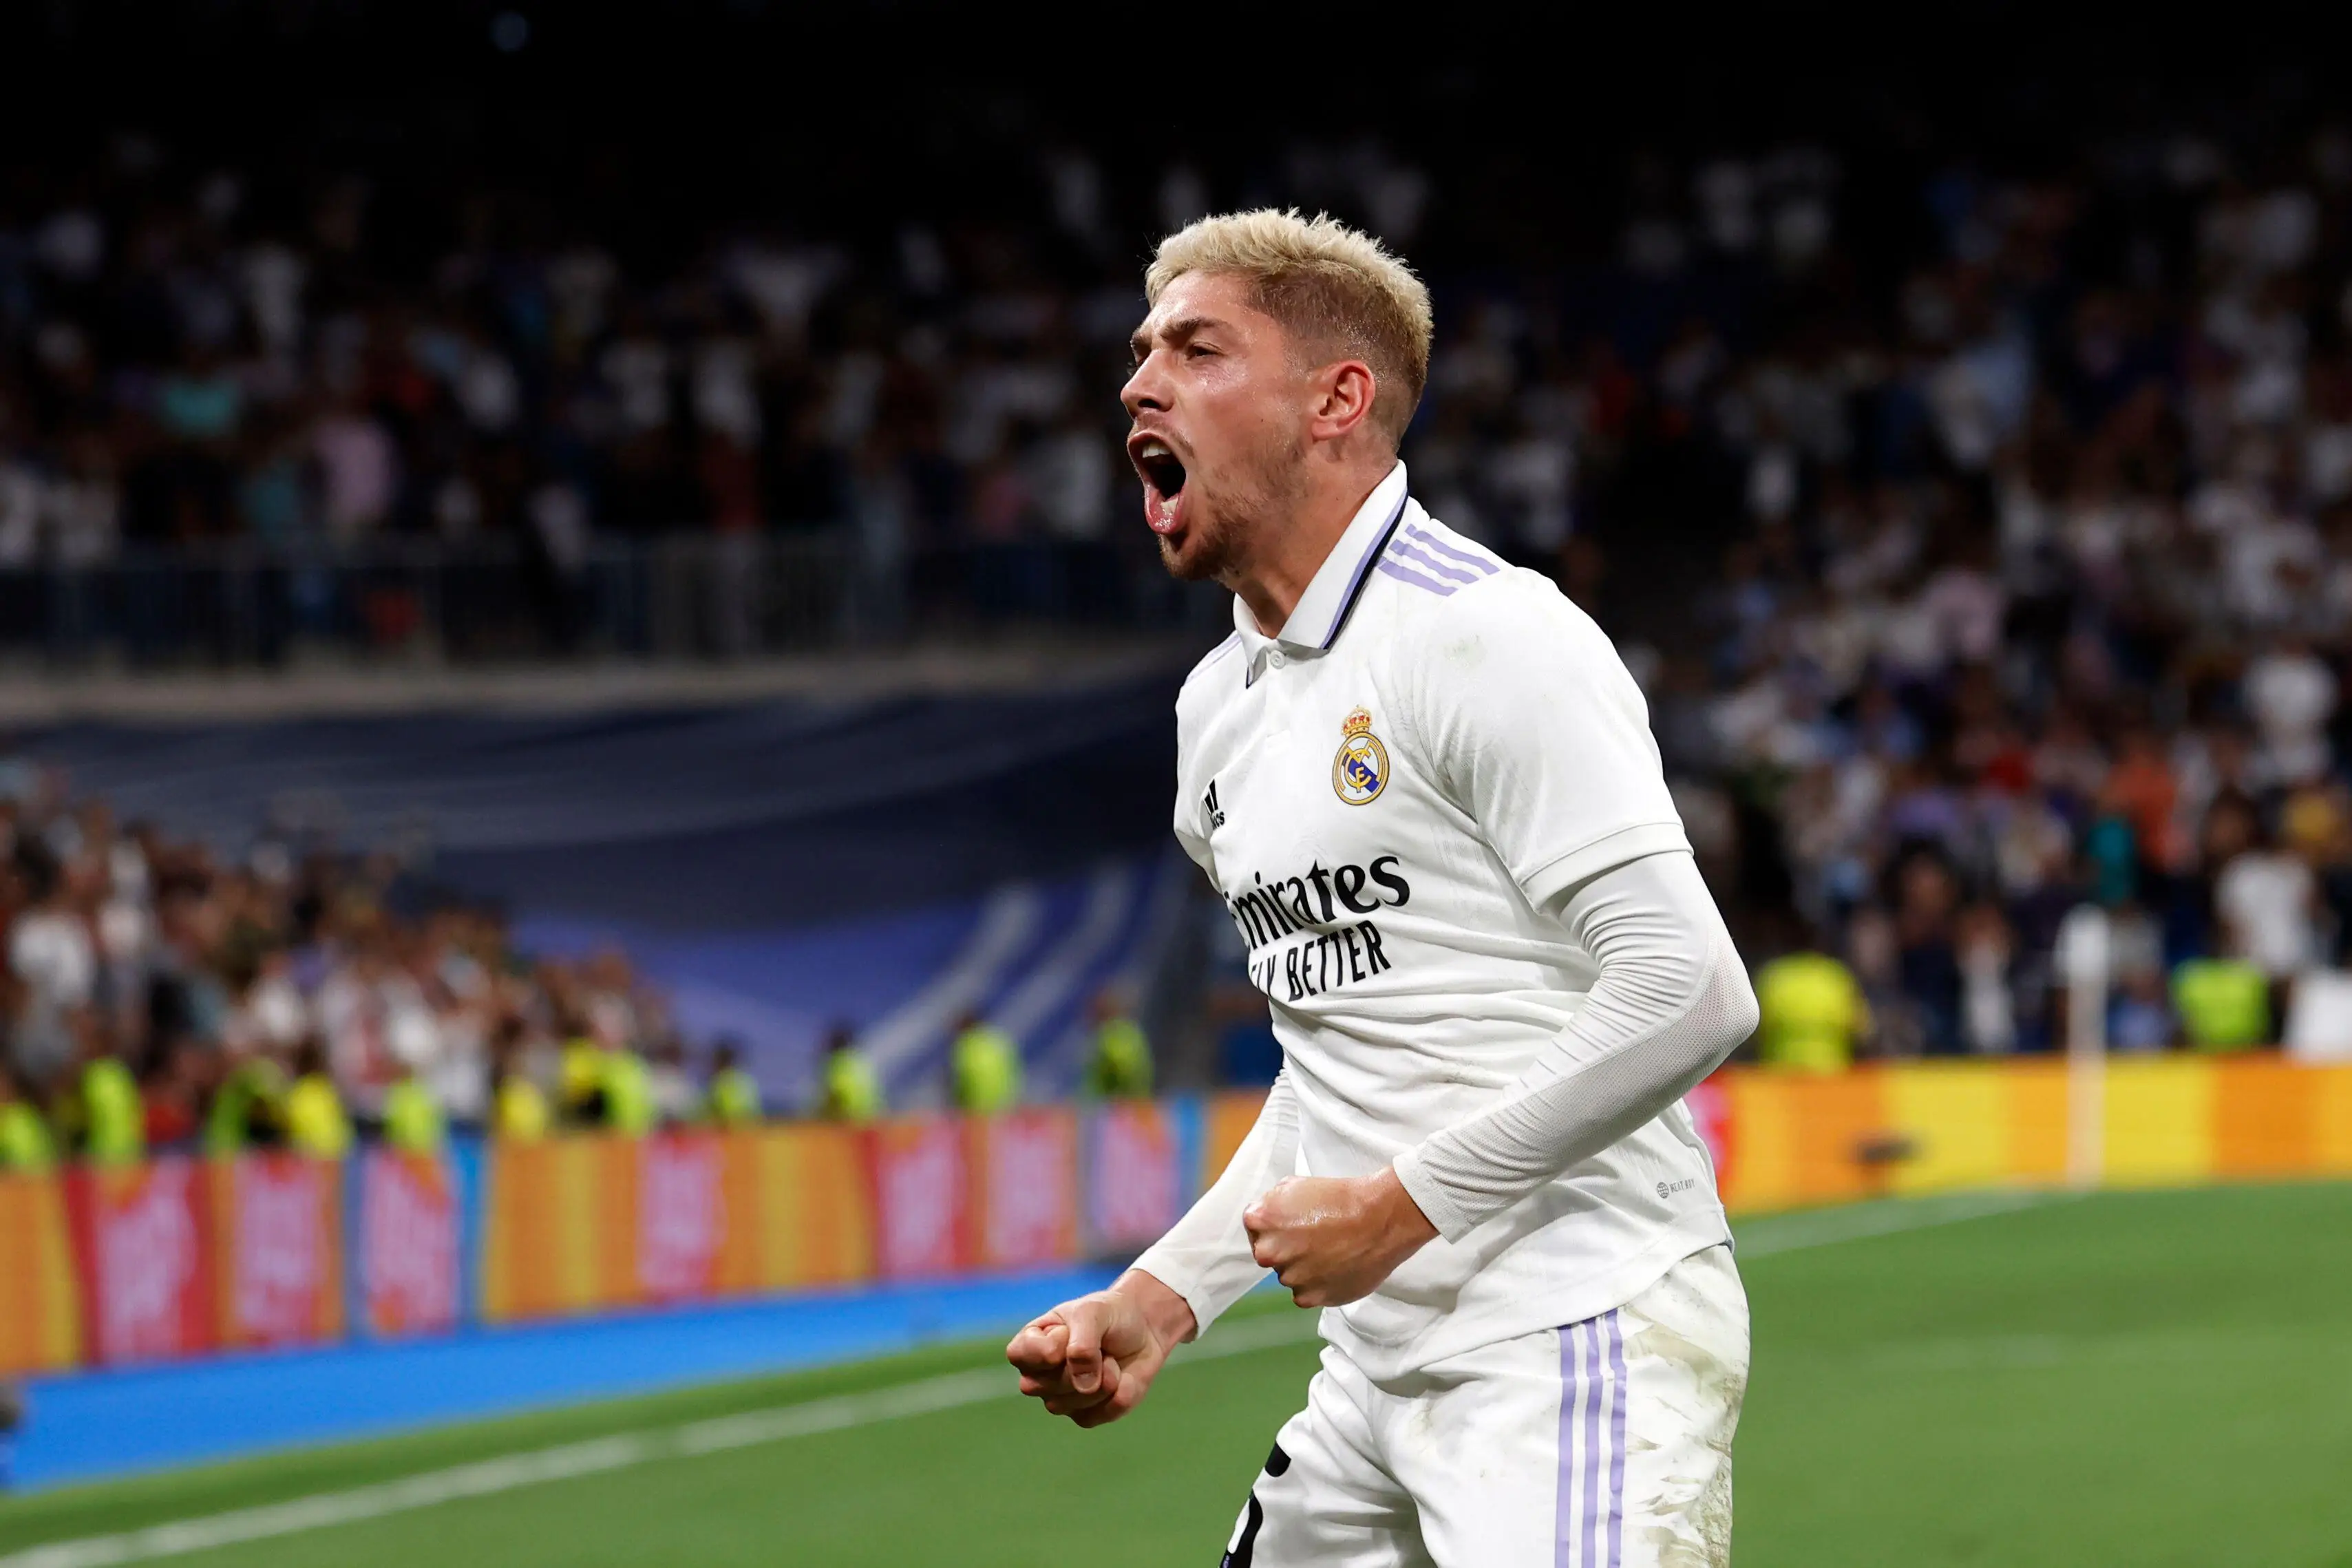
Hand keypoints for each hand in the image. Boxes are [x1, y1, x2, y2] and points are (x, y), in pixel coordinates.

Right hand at [1005, 1270, 1195, 1428]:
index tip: (1070, 1330)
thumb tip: (1083, 1386)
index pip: (1019, 1355)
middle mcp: (1039, 1376)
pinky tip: (1123, 1377)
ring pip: (1077, 1400)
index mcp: (1030, 1344)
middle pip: (1048, 1384)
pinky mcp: (1086, 1416)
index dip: (1051, 1346)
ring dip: (1106, 1376)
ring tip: (1110, 1357)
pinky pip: (1101, 1413)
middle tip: (1099, 1344)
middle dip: (1085, 1362)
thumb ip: (1082, 1345)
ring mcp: (1061, 1399)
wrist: (1143, 1331)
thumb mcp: (1094, 1312)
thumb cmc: (1110, 1316)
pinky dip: (1120, 1393)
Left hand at [1244, 1167, 1437, 1308]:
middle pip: (1270, 1254)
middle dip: (1287, 1247)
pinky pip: (1306, 1293)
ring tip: (1332, 1250)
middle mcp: (1268, 1251)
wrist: (1380, 1218)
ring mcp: (1289, 1277)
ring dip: (1304, 1267)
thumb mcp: (1296, 1185)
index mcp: (1260, 1221)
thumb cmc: (1341, 1197)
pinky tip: (1336, 1266)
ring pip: (1289, 1275)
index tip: (1294, 1224)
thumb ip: (1272, 1205)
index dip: (1276, 1224)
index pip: (1255, 1228)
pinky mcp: (1310, 1297)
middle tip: (1314, 1238)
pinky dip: (1318, 1284)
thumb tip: (1266, 1220)